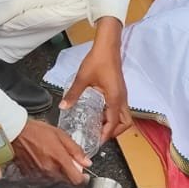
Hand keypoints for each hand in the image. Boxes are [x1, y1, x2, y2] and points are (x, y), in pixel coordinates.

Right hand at [11, 120, 89, 183]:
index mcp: (58, 159)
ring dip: (57, 172)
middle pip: (66, 180)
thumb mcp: (61, 135)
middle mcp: (49, 169)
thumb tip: (86, 162)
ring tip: (51, 157)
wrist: (16, 132)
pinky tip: (42, 159)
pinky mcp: (30, 174)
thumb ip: (75, 150)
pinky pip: (43, 177)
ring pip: (55, 179)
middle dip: (68, 172)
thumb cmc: (36, 131)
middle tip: (65, 160)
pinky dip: (46, 171)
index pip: (76, 180)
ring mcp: (39, 173)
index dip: (82, 178)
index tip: (83, 174)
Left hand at [62, 18, 131, 141]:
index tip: (96, 142)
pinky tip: (98, 113)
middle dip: (114, 132)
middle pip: (125, 123)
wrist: (108, 45)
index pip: (114, 123)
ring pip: (124, 116)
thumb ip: (73, 94)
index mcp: (115, 98)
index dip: (106, 135)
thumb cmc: (98, 60)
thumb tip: (63, 107)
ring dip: (114, 124)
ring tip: (98, 126)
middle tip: (99, 136)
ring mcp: (122, 94)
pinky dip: (112, 115)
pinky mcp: (120, 90)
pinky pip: (120, 108)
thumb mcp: (82, 78)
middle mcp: (122, 99)